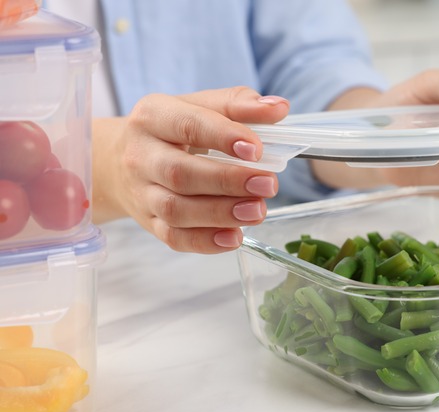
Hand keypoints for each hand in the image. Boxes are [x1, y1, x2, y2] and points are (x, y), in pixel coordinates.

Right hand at [92, 87, 288, 253]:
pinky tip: (234, 237)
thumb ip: (239, 104)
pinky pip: (174, 238)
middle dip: (228, 182)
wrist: (120, 161)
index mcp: (153, 116)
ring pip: (176, 210)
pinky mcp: (149, 222)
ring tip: (258, 210)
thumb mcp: (200, 106)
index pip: (189, 125)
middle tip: (268, 185)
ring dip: (221, 214)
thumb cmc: (172, 131)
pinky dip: (206, 242)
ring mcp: (142, 193)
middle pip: (181, 174)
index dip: (224, 137)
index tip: (257, 149)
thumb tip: (279, 108)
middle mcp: (141, 155)